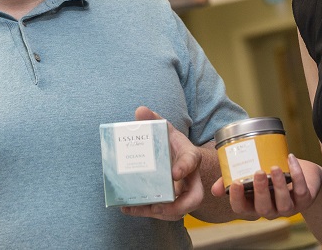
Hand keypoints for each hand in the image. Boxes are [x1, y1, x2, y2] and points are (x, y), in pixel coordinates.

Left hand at [120, 106, 203, 220]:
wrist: (177, 156)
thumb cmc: (171, 143)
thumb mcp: (164, 129)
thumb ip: (153, 119)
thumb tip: (140, 110)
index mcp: (189, 156)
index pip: (191, 161)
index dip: (184, 168)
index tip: (174, 173)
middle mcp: (190, 178)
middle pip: (194, 198)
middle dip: (178, 205)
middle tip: (158, 204)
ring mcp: (183, 193)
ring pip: (177, 210)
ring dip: (157, 212)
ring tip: (137, 207)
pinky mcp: (172, 202)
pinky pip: (163, 212)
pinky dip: (146, 212)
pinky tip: (128, 208)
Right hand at [211, 154, 320, 219]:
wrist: (300, 173)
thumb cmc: (269, 173)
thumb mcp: (249, 175)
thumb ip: (231, 180)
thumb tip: (215, 190)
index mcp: (253, 205)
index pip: (241, 209)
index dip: (238, 198)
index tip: (236, 183)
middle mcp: (270, 210)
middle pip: (263, 208)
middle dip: (260, 191)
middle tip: (258, 172)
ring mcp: (288, 207)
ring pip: (283, 203)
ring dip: (279, 185)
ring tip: (275, 167)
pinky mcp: (304, 200)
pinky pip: (301, 191)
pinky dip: (297, 174)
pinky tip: (291, 159)